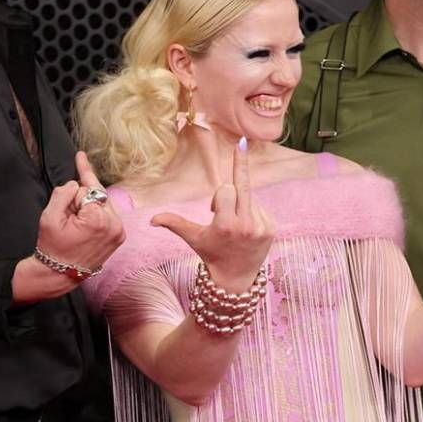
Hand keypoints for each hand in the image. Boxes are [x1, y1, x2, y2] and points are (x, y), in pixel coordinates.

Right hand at [36, 152, 124, 270]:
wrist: (60, 274)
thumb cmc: (53, 246)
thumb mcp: (49, 217)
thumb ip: (62, 194)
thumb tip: (75, 184)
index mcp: (98, 219)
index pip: (86, 189)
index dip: (79, 178)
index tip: (80, 155)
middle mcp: (114, 224)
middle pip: (97, 194)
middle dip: (80, 199)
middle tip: (67, 218)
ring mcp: (119, 232)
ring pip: (102, 204)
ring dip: (88, 207)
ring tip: (74, 225)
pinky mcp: (120, 236)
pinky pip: (107, 215)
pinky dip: (95, 214)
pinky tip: (83, 226)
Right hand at [150, 139, 273, 292]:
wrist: (235, 279)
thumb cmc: (211, 255)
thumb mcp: (193, 238)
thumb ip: (174, 224)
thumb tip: (151, 219)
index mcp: (226, 225)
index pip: (227, 190)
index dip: (219, 196)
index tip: (216, 202)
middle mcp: (245, 225)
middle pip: (242, 186)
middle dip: (240, 165)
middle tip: (241, 142)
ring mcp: (261, 228)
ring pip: (250, 199)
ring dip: (240, 205)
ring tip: (234, 226)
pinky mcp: (271, 230)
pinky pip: (260, 208)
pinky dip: (252, 213)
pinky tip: (246, 229)